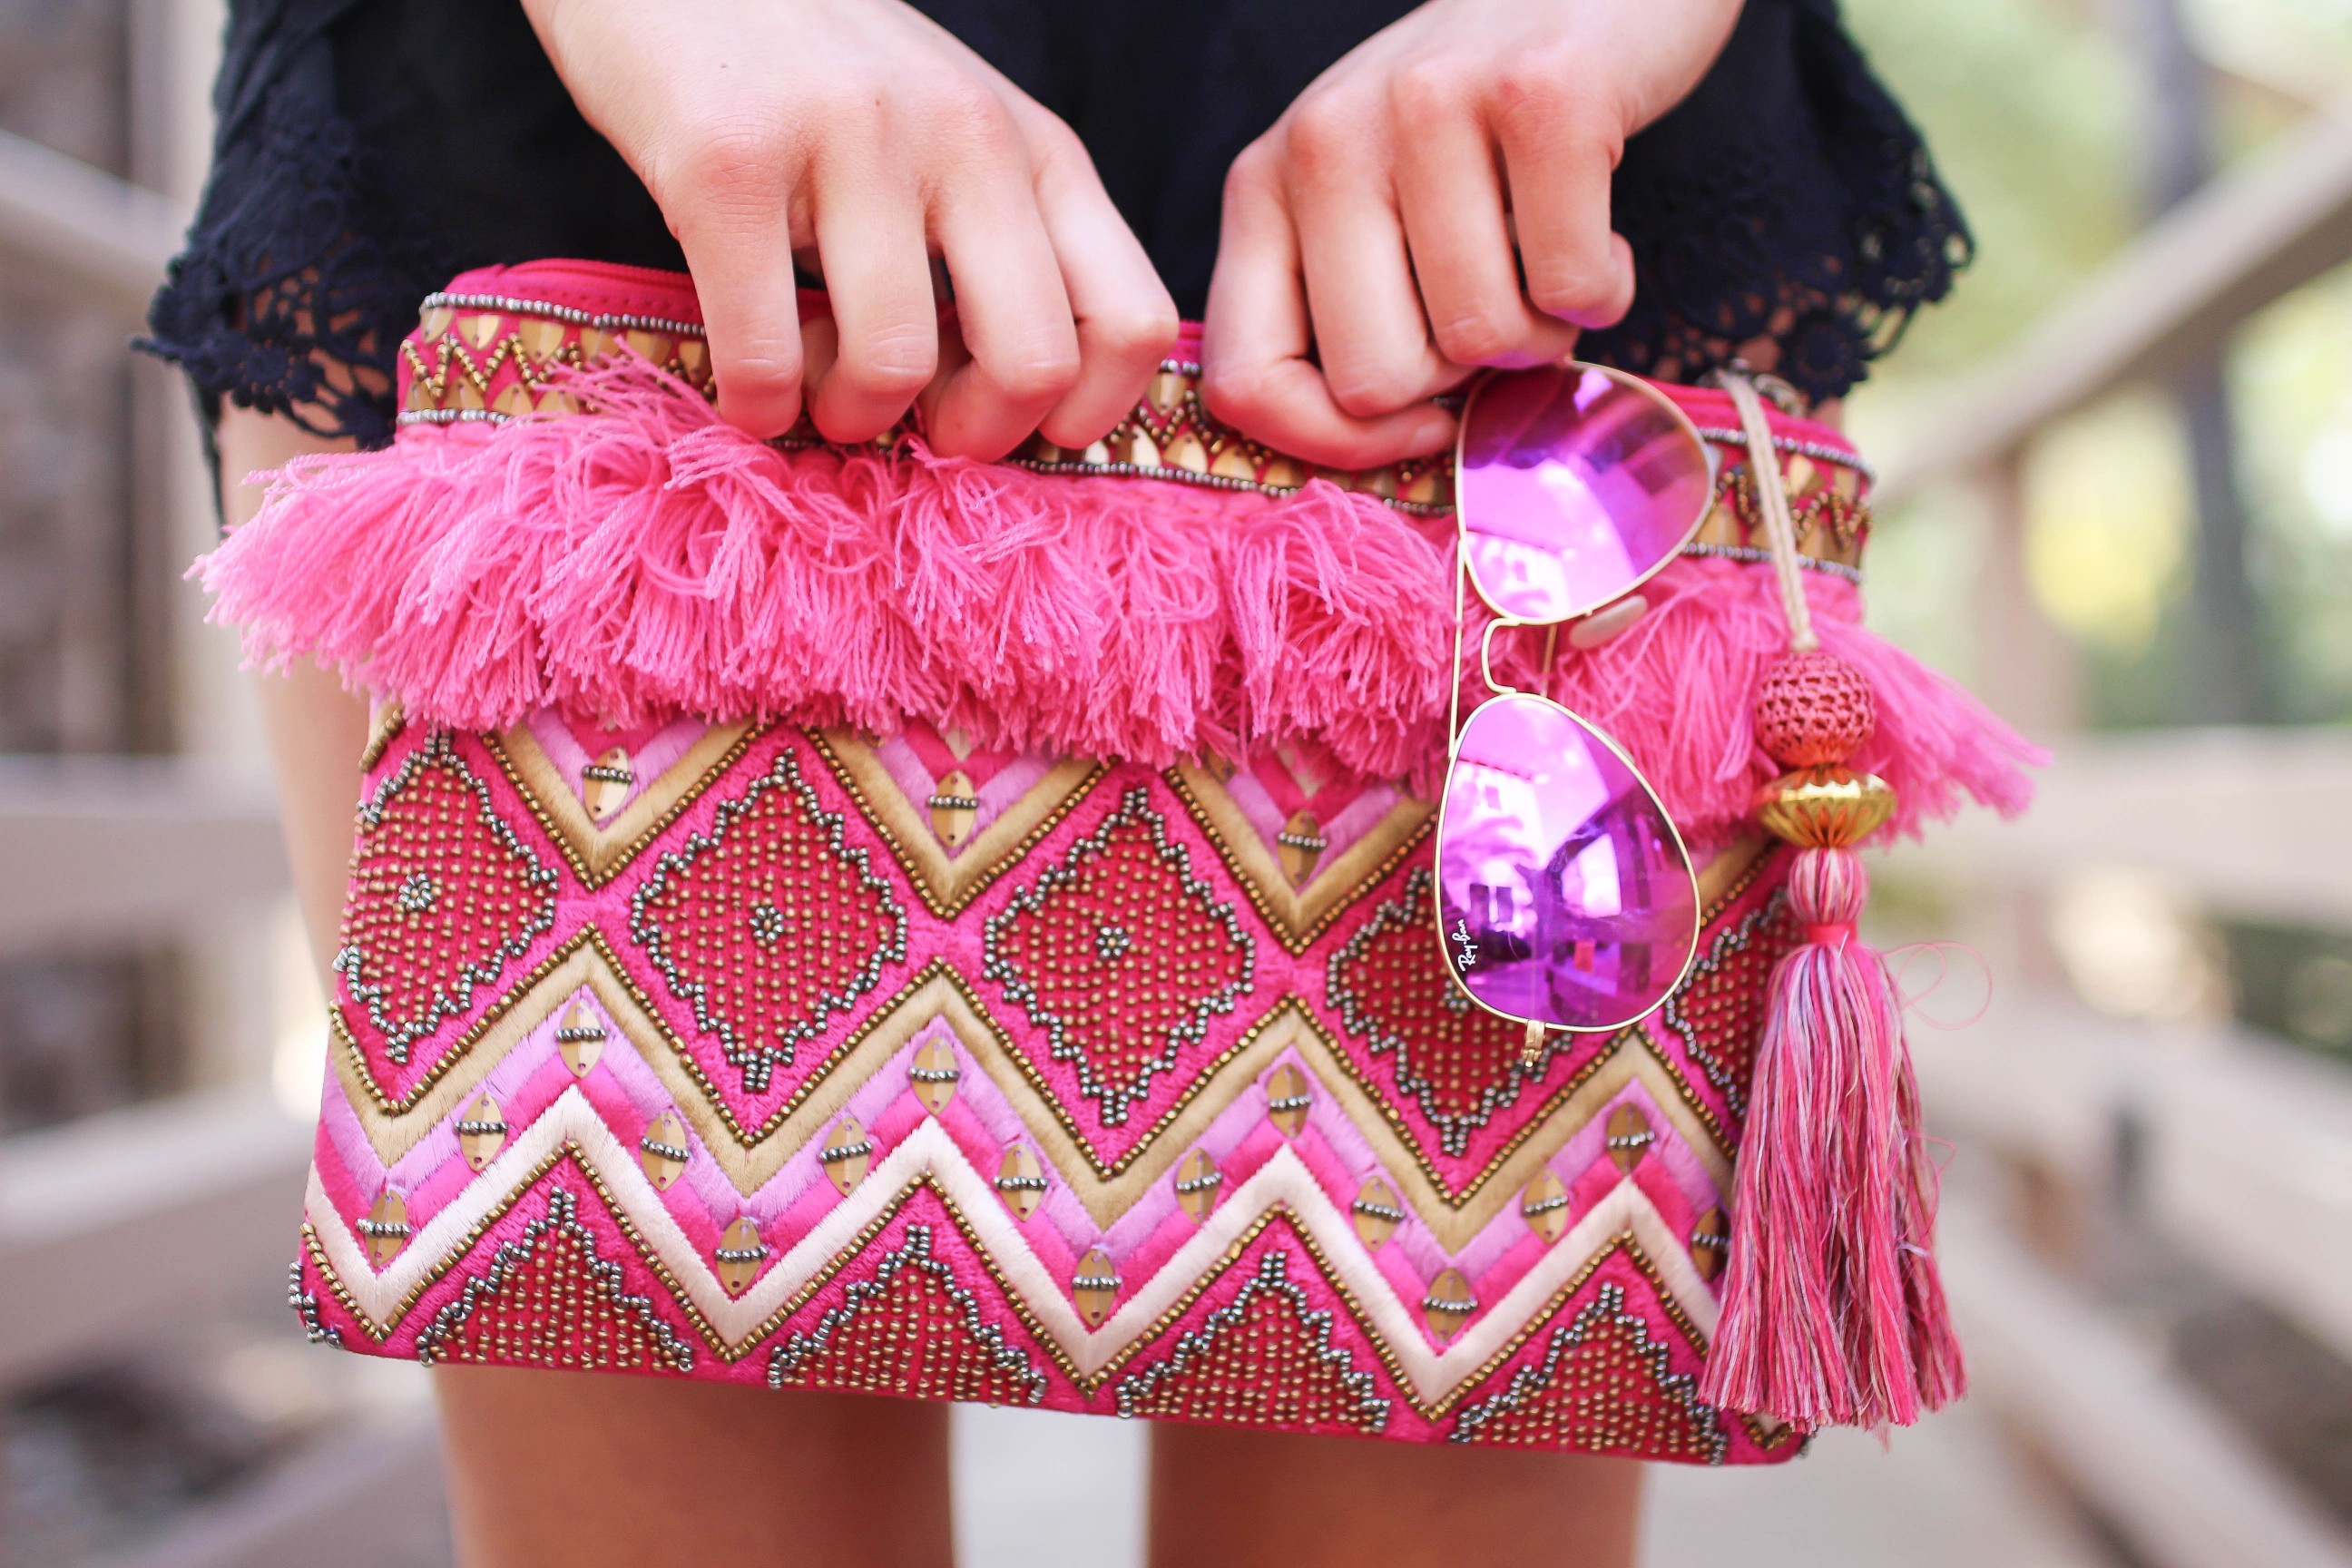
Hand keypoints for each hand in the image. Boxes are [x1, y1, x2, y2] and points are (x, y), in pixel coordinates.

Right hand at [522, 0, 1177, 456]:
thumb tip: (1024, 414)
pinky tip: (748, 387)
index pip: (1132, 323)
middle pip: (1034, 365)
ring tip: (816, 386)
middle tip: (914, 426)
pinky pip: (764, 354)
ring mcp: (849, 143)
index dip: (1082, 417)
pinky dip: (757, 406)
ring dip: (850, 418)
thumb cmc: (816, 75)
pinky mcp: (727, 163)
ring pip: (895, 367)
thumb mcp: (953, 140)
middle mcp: (965, 139)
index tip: (1013, 427)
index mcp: (1036, 150)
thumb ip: (1004, 244)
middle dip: (971, 437)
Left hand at [1201, 0, 1740, 469]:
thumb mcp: (1367, 205)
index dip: (1336, 444)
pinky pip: (1573, 285)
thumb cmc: (1474, 127)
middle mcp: (1325, 139)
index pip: (1247, 382)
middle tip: (1496, 302)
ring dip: (1542, 328)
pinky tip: (1601, 228)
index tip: (1417, 424)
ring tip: (1545, 254)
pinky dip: (1605, 288)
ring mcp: (1429, 109)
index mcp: (1264, 185)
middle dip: (1457, 377)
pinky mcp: (1544, 96)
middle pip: (1375, 381)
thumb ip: (1340, 313)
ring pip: (1480, 338)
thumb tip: (1374, 448)